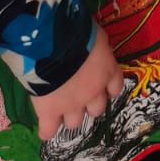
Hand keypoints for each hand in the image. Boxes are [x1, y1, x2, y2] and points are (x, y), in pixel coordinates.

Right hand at [32, 25, 123, 140]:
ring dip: (68, 116)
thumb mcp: (94, 34)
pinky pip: (48, 131)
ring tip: (58, 106)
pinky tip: (44, 125)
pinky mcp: (50, 112)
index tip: (100, 87)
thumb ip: (96, 47)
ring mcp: (72, 105)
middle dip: (87, 104)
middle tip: (76, 95)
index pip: (115, 87)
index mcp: (107, 71)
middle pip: (96, 109)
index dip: (106, 89)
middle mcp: (93, 92)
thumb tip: (93, 47)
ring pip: (75, 122)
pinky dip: (46, 130)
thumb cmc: (76, 29)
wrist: (52, 43)